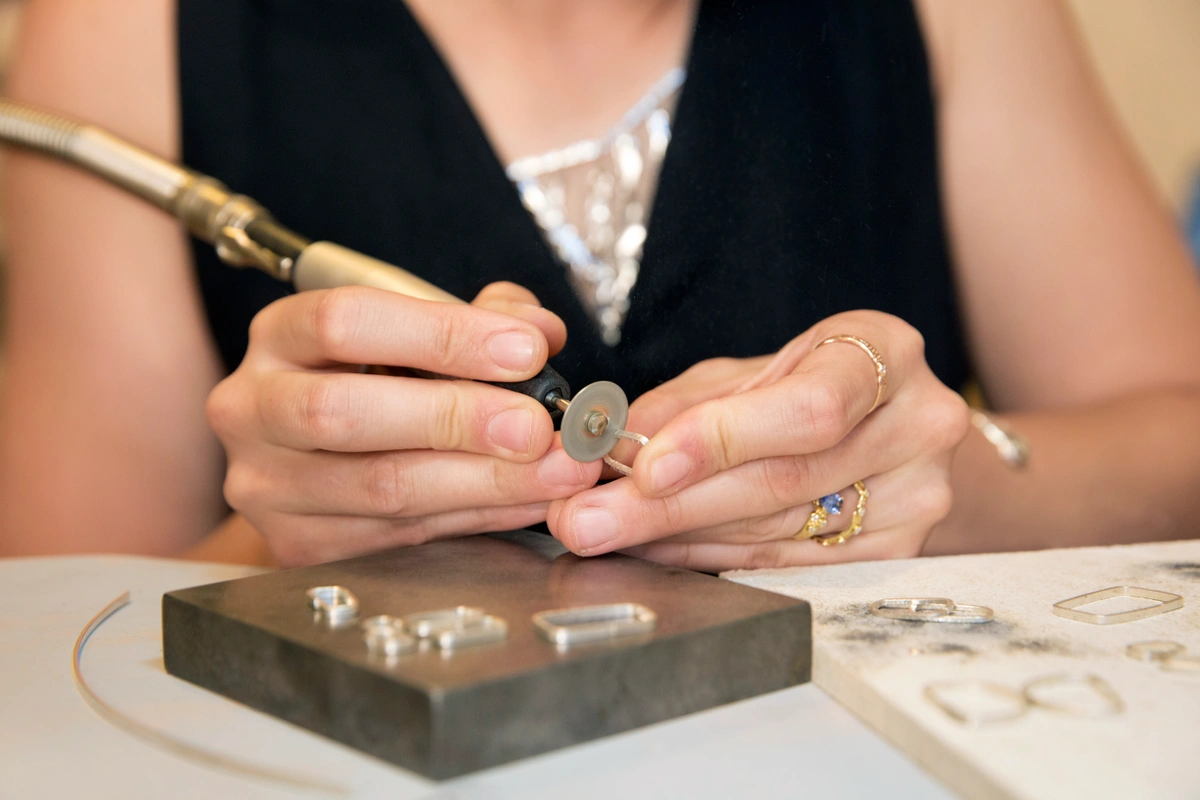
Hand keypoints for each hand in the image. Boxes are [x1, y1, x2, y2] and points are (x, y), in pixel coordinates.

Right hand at [206, 282, 601, 565]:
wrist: (308, 464)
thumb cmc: (372, 382)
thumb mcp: (417, 334)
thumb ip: (479, 318)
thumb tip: (538, 327)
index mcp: (279, 336)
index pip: (343, 321)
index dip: (440, 334)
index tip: (524, 348)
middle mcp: (254, 408)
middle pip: (344, 411)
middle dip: (456, 418)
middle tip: (536, 426)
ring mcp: (268, 485)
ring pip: (381, 486)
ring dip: (485, 480)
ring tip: (556, 470)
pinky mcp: (297, 545)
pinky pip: (401, 534)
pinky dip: (478, 515)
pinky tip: (526, 499)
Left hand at [547, 311, 969, 570]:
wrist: (899, 427)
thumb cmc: (817, 382)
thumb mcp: (755, 369)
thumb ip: (686, 404)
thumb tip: (606, 446)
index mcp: (883, 354)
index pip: (809, 408)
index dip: (724, 439)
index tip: (646, 465)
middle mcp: (915, 426)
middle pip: (782, 482)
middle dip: (668, 504)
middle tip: (587, 517)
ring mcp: (915, 498)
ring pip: (774, 534)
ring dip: (676, 537)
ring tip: (605, 532)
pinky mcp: (896, 554)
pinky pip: (783, 567)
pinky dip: (709, 559)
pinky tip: (658, 549)